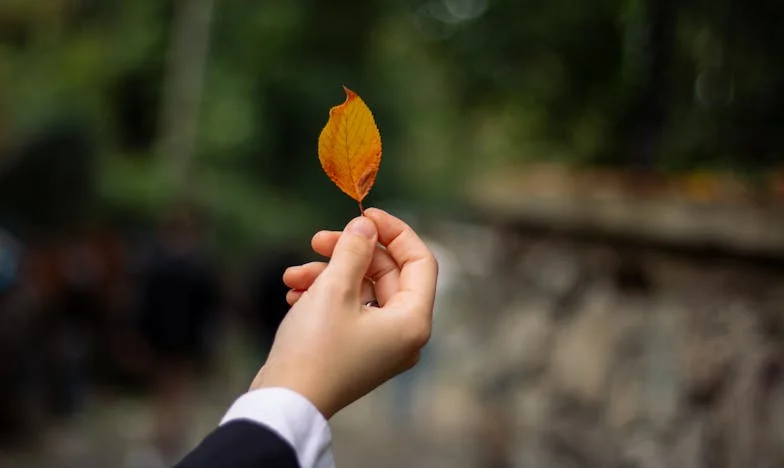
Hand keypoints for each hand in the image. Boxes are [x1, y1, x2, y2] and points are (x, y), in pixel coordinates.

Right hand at [249, 208, 437, 418]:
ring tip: (292, 274)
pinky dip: (323, 296)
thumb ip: (354, 250)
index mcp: (412, 321)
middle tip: (317, 240)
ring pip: (361, 290)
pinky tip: (294, 294)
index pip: (420, 262)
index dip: (395, 232)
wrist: (284, 403)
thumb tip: (366, 227)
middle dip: (350, 253)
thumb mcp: (334, 289)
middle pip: (386, 274)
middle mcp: (403, 334)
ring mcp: (380, 345)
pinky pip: (348, 310)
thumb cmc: (315, 349)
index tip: (365, 214)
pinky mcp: (356, 350)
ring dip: (328, 275)